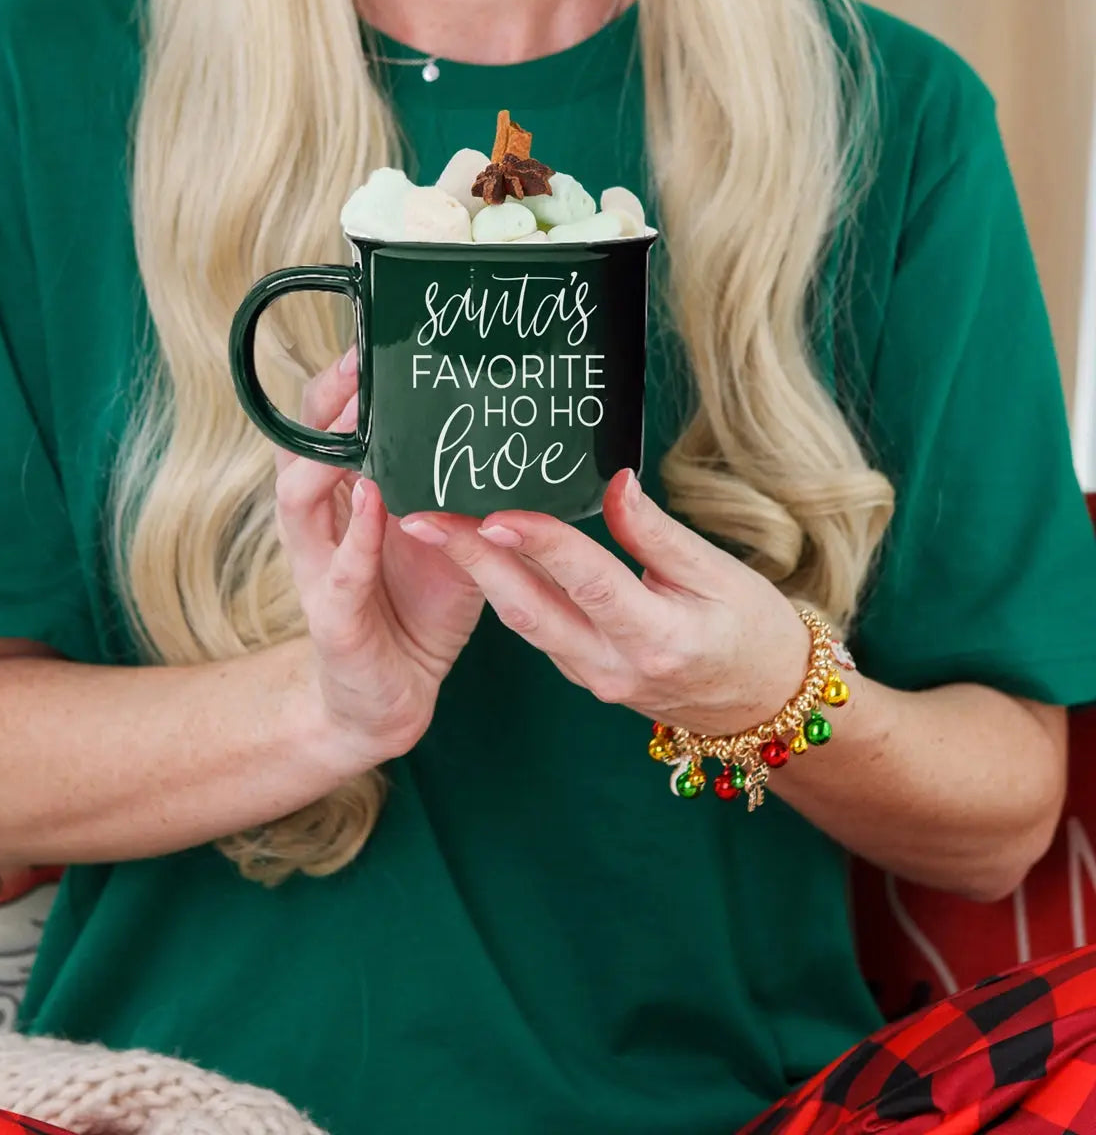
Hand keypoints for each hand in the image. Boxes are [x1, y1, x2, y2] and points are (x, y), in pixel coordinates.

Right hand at [276, 349, 483, 769]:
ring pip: (300, 501)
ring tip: (361, 422)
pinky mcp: (332, 619)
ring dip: (329, 458)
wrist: (393, 695)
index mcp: (346, 501)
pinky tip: (375, 503)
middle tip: (363, 361)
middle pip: (299, 448)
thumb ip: (460, 491)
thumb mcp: (445, 537)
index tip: (374, 340)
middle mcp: (321, 526)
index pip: (328, 429)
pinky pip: (339, 573)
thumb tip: (511, 435)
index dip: (341, 385)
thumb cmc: (416, 608)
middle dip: (326, 403)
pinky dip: (355, 538)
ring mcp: (320, 571)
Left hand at [398, 469, 809, 732]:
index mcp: (657, 637)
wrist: (765, 704)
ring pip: (525, 623)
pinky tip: (482, 557)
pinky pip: (538, 633)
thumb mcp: (719, 574)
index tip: (494, 513)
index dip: (540, 545)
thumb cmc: (754, 631)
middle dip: (470, 562)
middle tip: (420, 519)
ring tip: (436, 529)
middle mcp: (615, 666)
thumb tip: (613, 483)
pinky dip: (506, 593)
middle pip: (529, 610)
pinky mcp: (586, 677)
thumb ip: (658, 534)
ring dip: (478, 576)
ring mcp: (595, 679)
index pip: (587, 581)